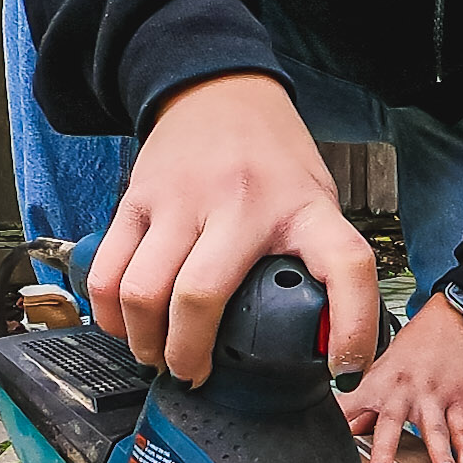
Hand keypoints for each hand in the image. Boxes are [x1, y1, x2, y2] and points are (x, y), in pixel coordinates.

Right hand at [87, 72, 378, 386]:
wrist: (218, 88)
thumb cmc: (272, 157)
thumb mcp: (316, 200)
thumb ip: (321, 261)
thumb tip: (327, 345)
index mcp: (303, 208)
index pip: (346, 268)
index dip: (353, 329)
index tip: (345, 370)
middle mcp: (241, 202)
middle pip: (200, 298)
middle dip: (188, 357)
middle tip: (194, 374)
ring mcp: (181, 198)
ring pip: (141, 291)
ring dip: (144, 342)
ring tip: (156, 356)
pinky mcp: (137, 198)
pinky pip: (108, 271)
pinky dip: (109, 314)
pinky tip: (124, 327)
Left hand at [338, 294, 462, 462]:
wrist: (448, 322)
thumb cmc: (412, 348)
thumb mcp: (381, 372)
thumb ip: (366, 407)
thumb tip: (349, 433)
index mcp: (378, 385)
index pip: (349, 406)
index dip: (337, 423)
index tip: (327, 447)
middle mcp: (403, 391)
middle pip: (391, 423)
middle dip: (385, 450)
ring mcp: (432, 396)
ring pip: (434, 428)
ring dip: (438, 453)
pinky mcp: (458, 398)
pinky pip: (462, 426)